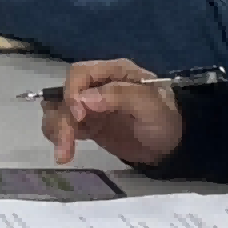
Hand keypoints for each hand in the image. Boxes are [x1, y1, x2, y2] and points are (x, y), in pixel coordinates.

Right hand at [47, 63, 187, 166]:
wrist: (172, 147)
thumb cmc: (165, 120)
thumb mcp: (149, 106)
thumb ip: (119, 96)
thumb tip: (84, 99)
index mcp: (113, 72)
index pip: (79, 73)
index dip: (72, 93)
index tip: (79, 117)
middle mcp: (97, 85)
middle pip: (64, 94)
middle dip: (61, 119)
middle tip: (65, 145)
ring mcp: (90, 106)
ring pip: (58, 110)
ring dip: (56, 130)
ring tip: (64, 154)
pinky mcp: (87, 125)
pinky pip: (63, 125)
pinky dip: (59, 137)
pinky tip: (66, 152)